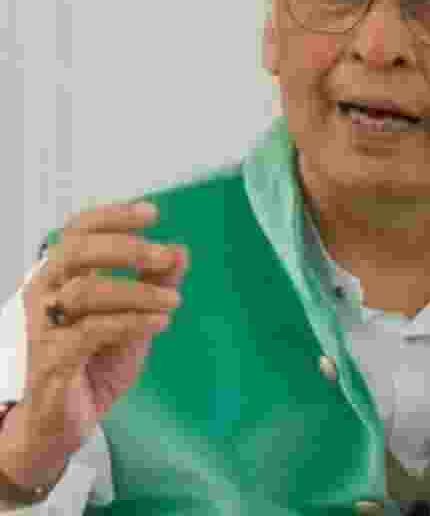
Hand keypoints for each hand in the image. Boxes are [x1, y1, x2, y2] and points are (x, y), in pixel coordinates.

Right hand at [0, 201, 186, 487]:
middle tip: (165, 256)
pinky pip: (91, 330)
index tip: (151, 212)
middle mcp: (46, 296)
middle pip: (75, 251)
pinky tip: (159, 322)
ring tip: (173, 301)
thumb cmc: (93, 363)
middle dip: (126, 248)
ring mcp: (45, 327)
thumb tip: (179, 251)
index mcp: (61, 278)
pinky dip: (131, 322)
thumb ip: (153, 285)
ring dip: (137, 291)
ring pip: (86, 290)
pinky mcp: (53, 359)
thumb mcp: (134, 318)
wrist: (65, 421)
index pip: (77, 232)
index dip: (112, 217)